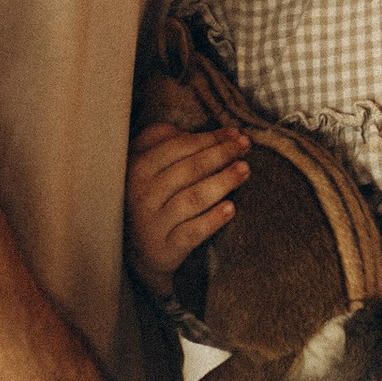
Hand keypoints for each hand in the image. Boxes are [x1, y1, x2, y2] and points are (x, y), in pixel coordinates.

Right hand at [124, 117, 246, 296]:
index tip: (236, 134)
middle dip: (221, 154)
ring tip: (245, 170)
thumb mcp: (148, 162)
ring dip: (223, 182)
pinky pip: (193, 232)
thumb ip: (168, 140)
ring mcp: (154, 223)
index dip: (210, 138)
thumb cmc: (151, 194)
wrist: (136, 247)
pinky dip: (213, 219)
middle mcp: (143, 195)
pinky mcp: (166, 248)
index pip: (179, 147)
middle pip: (190, 169)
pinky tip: (231, 208)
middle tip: (245, 147)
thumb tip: (218, 133)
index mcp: (138, 168)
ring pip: (193, 198)